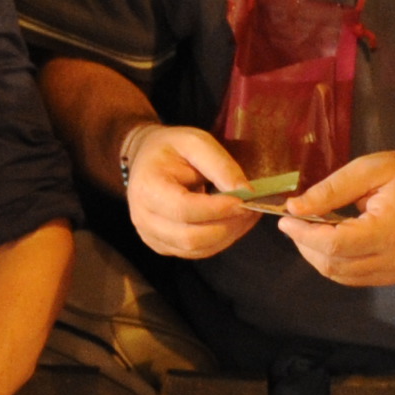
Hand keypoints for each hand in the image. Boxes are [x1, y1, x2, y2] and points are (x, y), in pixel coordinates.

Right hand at [122, 123, 264, 259]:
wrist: (147, 158)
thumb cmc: (172, 148)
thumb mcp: (196, 142)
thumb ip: (221, 166)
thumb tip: (246, 193)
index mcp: (147, 188)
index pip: (183, 209)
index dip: (217, 209)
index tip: (244, 200)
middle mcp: (143, 218)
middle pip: (190, 237)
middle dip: (228, 226)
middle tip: (251, 209)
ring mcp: (151, 236)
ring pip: (197, 249)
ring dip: (228, 235)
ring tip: (246, 214)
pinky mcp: (163, 245)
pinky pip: (197, 252)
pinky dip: (220, 240)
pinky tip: (232, 222)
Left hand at [279, 150, 394, 286]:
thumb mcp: (370, 169)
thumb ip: (331, 190)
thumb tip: (295, 207)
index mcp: (389, 231)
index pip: (334, 246)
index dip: (303, 234)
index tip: (286, 218)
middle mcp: (392, 259)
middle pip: (332, 265)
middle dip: (305, 244)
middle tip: (295, 220)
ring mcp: (394, 272)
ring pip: (339, 275)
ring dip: (316, 254)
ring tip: (310, 228)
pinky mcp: (393, 275)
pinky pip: (352, 277)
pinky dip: (333, 261)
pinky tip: (329, 239)